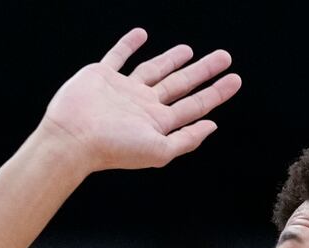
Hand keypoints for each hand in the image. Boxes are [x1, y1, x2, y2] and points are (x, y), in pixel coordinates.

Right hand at [39, 28, 241, 171]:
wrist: (73, 139)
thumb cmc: (114, 148)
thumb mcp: (159, 151)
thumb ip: (187, 139)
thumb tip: (212, 125)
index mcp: (158, 123)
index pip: (195, 105)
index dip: (217, 93)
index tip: (236, 79)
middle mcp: (144, 105)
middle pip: (181, 84)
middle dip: (203, 71)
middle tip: (224, 57)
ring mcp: (123, 90)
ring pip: (154, 70)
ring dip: (171, 59)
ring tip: (189, 50)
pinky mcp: (102, 76)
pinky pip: (118, 56)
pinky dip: (129, 44)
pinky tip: (141, 34)